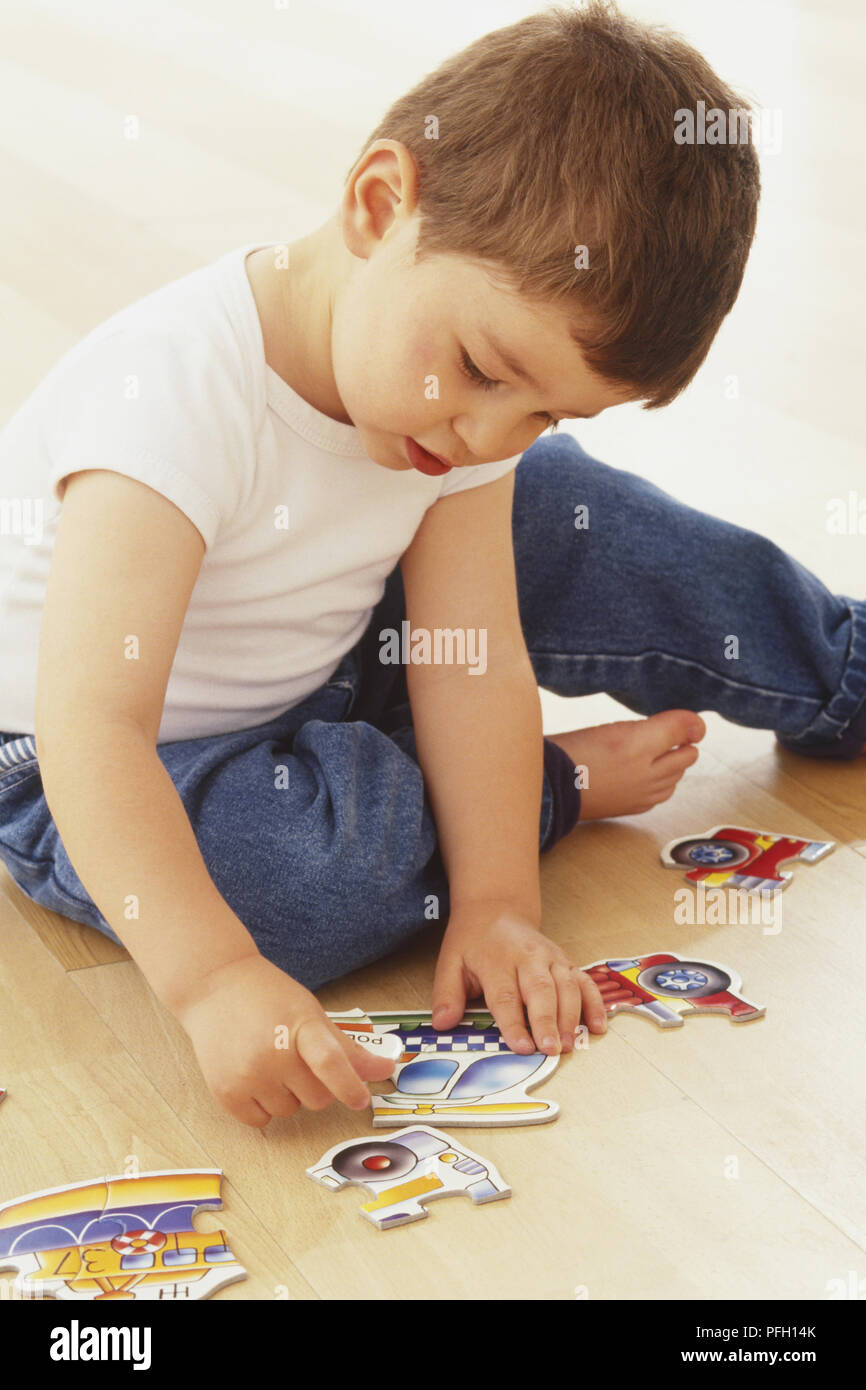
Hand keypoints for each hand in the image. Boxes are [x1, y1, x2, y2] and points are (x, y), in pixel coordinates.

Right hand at [175, 952, 395, 1126]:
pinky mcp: (225, 1092)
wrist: (214, 986)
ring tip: (269, 1060)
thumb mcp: (311, 1013)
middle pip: (317, 1098)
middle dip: (316, 1086)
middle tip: (298, 1059)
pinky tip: (253, 1076)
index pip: (330, 1063)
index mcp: (300, 1026)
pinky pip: (261, 1121)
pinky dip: (263, 1107)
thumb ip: (346, 1048)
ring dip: (287, 1095)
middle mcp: (272, 1053)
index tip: (361, 1100)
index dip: (349, 1086)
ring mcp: (246, 1074)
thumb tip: (386, 1070)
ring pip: (289, 1111)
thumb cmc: (269, 997)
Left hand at [431, 904, 606, 1054]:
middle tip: (551, 1049)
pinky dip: (595, 1004)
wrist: (496, 908)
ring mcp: (551, 958)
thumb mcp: (450, 962)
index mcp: (496, 960)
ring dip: (571, 1016)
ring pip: (566, 986)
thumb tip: (443, 1023)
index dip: (514, 1023)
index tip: (522, 1047)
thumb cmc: (472, 942)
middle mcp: (528, 957)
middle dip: (547, 1021)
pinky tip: (597, 1027)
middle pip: (540, 991)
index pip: (505, 995)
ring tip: (570, 1044)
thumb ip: (447, 994)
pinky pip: (585, 982)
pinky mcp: (567, 961)